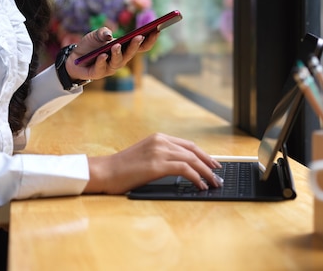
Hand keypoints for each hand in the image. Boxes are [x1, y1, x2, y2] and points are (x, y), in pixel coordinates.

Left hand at [65, 26, 159, 80]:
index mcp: (124, 48)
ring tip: (116, 45)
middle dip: (136, 45)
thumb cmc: (90, 46)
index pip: (141, 46)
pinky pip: (102, 68)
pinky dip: (102, 61)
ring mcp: (110, 67)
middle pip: (132, 53)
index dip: (150, 40)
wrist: (74, 58)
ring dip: (118, 53)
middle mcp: (121, 59)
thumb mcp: (96, 34)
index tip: (157, 30)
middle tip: (140, 36)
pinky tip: (102, 55)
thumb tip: (109, 35)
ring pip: (118, 62)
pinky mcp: (99, 73)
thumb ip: (103, 32)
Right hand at [83, 133, 222, 193]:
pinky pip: (184, 169)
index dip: (203, 154)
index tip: (212, 164)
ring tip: (214, 182)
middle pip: (193, 151)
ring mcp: (159, 151)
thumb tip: (182, 168)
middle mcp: (161, 141)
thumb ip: (162, 157)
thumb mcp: (145, 156)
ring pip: (191, 159)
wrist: (104, 171)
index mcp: (158, 138)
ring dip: (206, 172)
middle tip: (218, 173)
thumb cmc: (122, 169)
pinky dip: (196, 177)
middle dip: (208, 163)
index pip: (187, 145)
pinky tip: (200, 185)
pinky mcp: (157, 164)